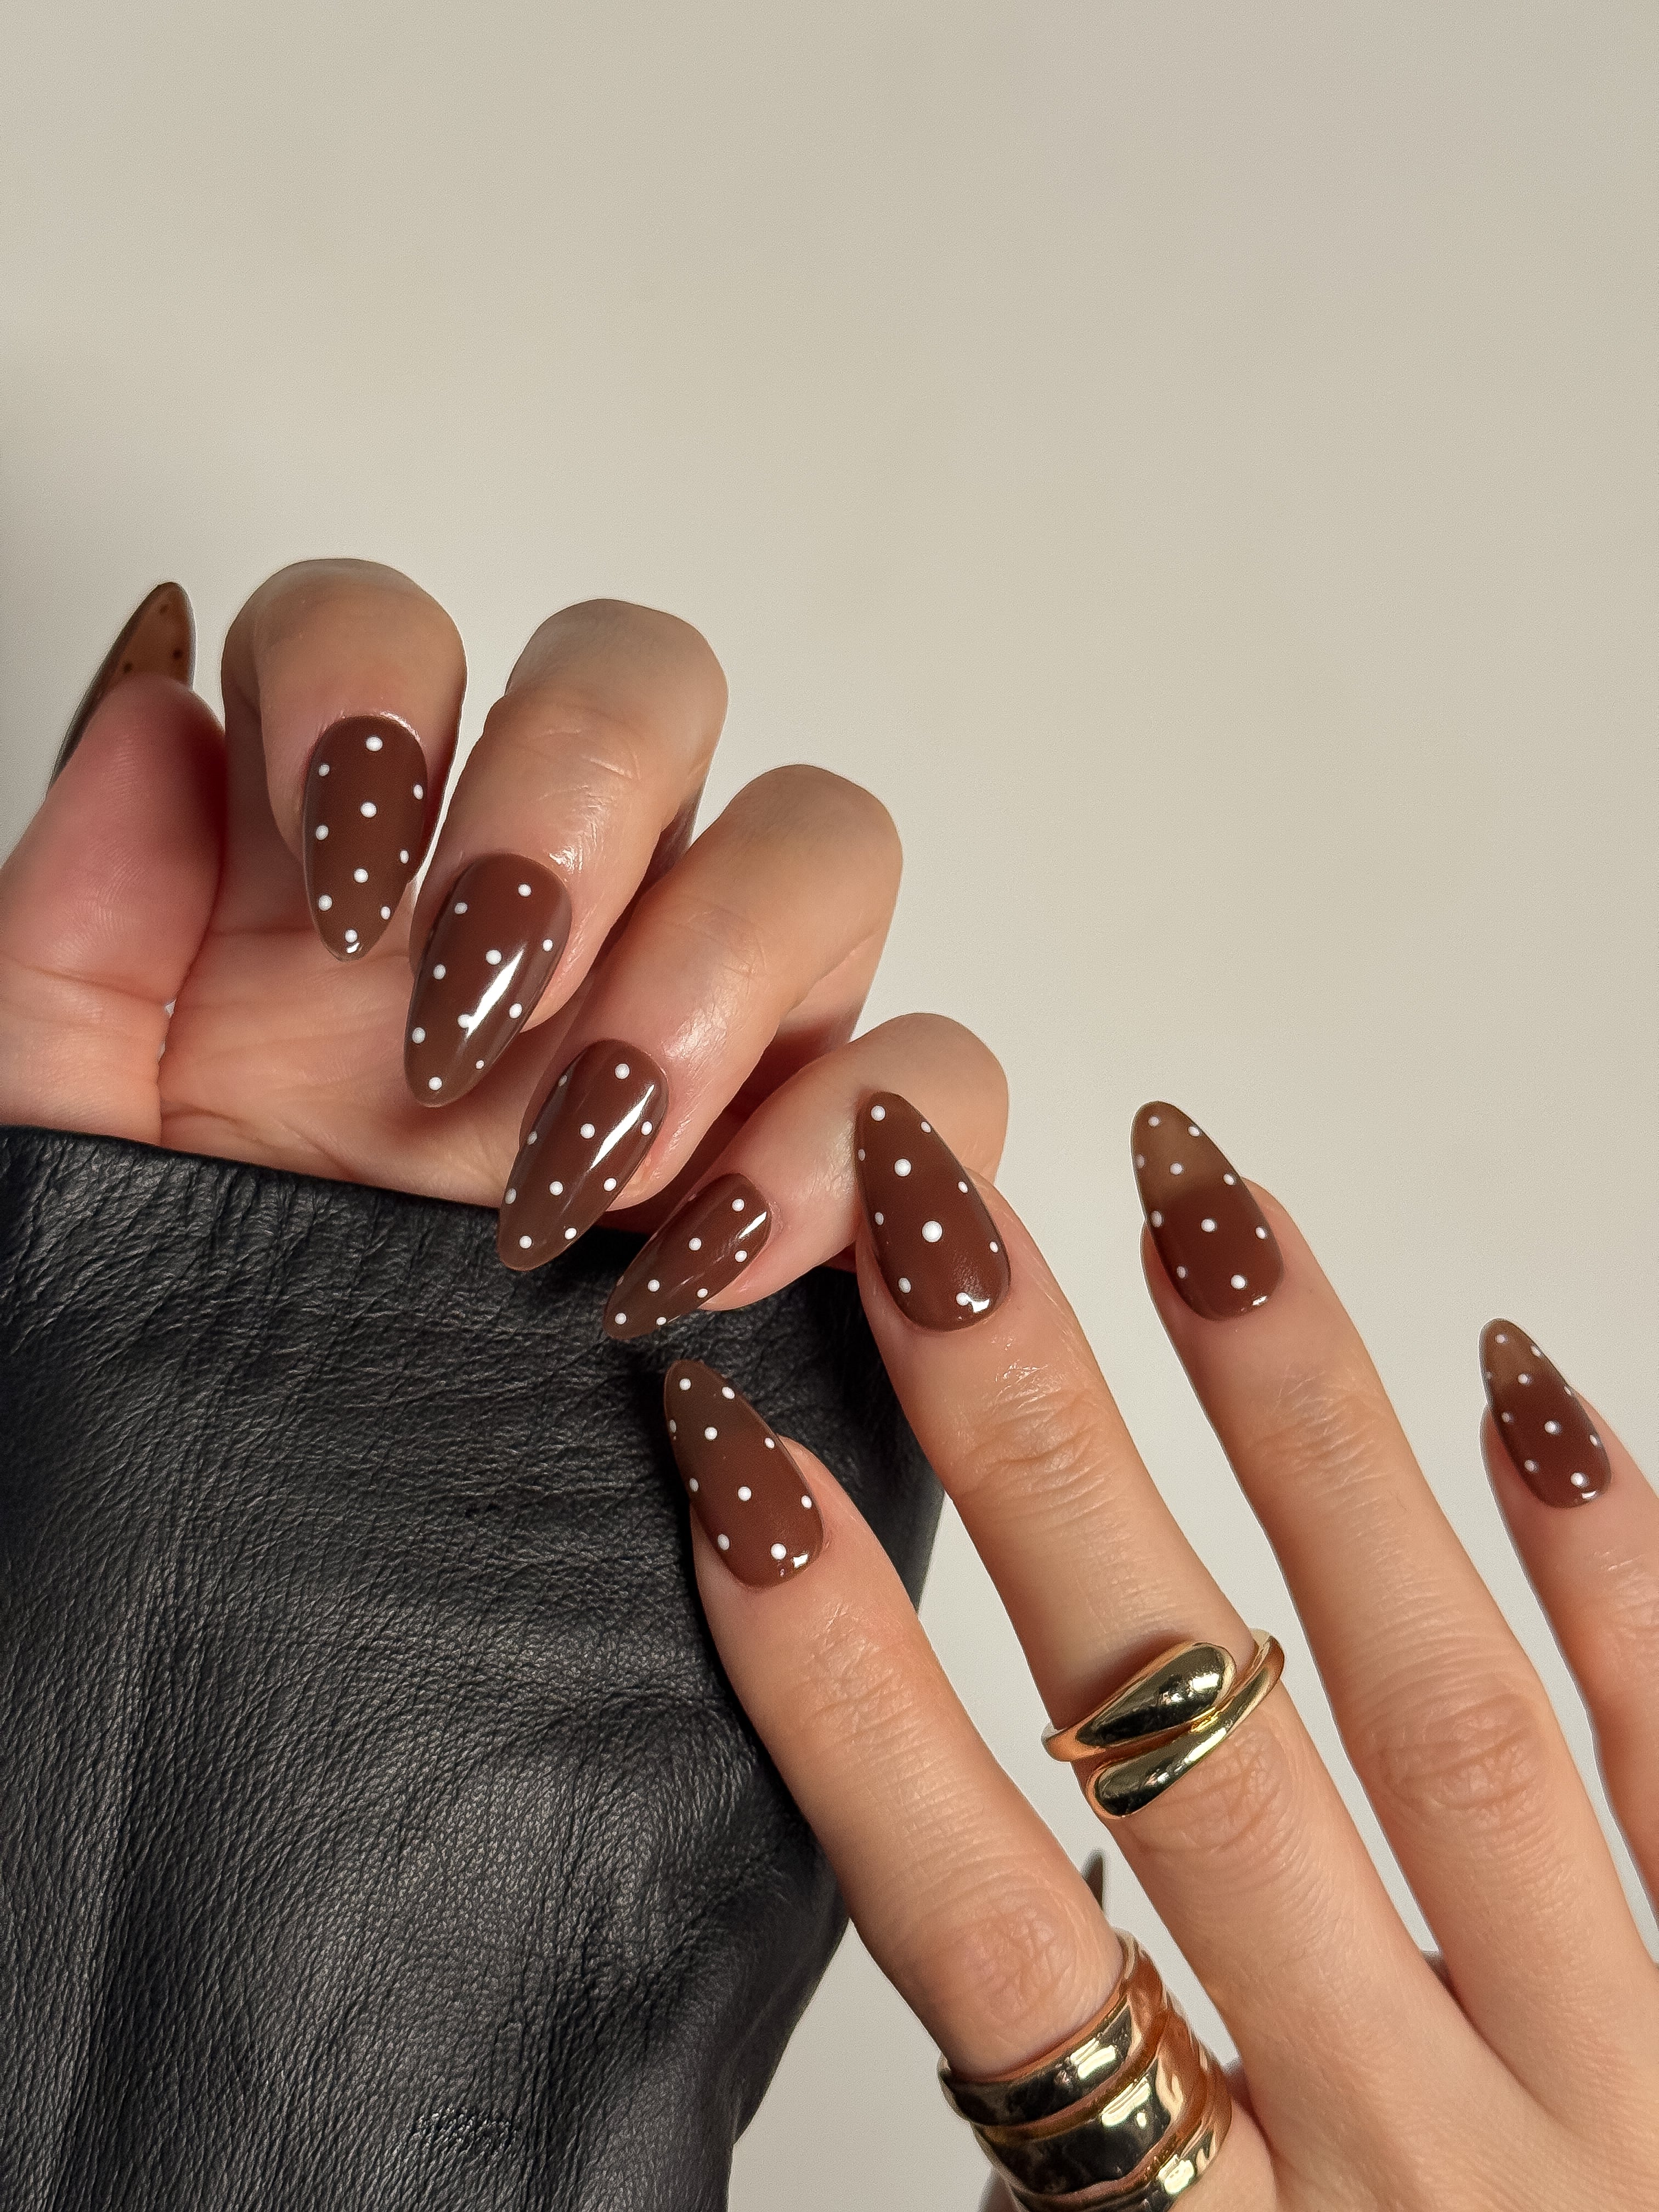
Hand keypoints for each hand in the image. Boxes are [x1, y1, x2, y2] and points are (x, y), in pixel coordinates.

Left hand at [1, 565, 1003, 1305]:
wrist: (279, 1603)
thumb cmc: (168, 1373)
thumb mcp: (64, 1159)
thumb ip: (70, 936)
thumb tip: (166, 710)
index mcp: (342, 888)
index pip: (392, 632)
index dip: (376, 688)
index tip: (340, 881)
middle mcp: (544, 924)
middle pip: (651, 680)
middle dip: (579, 799)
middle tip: (477, 1005)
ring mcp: (708, 1042)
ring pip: (826, 841)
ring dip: (722, 966)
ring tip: (589, 1162)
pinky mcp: (833, 1185)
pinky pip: (940, 1076)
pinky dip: (864, 1137)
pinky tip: (701, 1259)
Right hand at [668, 1097, 1657, 2206]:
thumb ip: (1082, 2195)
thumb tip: (992, 2007)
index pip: (988, 1930)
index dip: (843, 1697)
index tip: (736, 1471)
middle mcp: (1413, 2158)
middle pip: (1185, 1753)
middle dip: (1041, 1466)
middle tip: (941, 1220)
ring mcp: (1618, 2087)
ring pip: (1435, 1714)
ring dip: (1307, 1443)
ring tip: (1203, 1208)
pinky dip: (1616, 1577)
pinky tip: (1531, 1386)